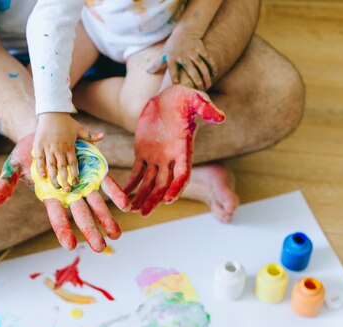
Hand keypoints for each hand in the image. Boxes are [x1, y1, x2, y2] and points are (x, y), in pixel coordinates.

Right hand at [0, 134, 129, 251]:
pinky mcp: (94, 170)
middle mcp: (69, 192)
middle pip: (81, 214)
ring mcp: (83, 182)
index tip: (69, 245)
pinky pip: (107, 183)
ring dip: (107, 219)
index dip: (63, 229)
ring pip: (96, 203)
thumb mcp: (14, 165)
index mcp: (51, 195)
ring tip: (116, 235)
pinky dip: (116, 194)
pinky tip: (126, 205)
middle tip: (100, 248)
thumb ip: (6, 184)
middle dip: (91, 231)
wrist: (46, 131)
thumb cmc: (28, 153)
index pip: (57, 215)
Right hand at [34, 113, 102, 191]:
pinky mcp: (39, 146)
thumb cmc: (66, 122)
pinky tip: (42, 177)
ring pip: (50, 165)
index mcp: (69, 146)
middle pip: (62, 167)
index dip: (74, 174)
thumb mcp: (80, 129)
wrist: (52, 112)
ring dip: (53, 177)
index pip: (73, 163)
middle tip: (67, 190)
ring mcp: (48, 148)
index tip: (76, 183)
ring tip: (56, 187)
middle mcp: (59, 148)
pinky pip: (39, 159)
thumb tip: (103, 136)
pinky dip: (40, 168)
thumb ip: (91, 136)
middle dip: (64, 179)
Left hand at [124, 86, 225, 215]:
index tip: (169, 200)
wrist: (167, 97)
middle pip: (164, 184)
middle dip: (154, 199)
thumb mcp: (196, 99)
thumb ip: (206, 108)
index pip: (183, 173)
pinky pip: (136, 173)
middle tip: (144, 213)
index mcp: (184, 149)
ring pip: (149, 183)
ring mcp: (157, 158)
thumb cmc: (184, 98)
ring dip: (142, 197)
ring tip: (131, 211)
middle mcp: (171, 158)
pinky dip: (130, 184)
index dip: (177, 187)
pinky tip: (122, 195)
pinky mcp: (143, 154)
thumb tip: (220, 117)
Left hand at [147, 35, 216, 90]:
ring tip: (207, 85)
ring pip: (201, 65)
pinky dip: (212, 66)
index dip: (174, 75)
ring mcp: (193, 52)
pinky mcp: (201, 49)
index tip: (177, 83)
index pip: (172, 68)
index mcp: (172, 58)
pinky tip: (214, 74)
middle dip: (195, 78)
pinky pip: (208, 58)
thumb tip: (147, 72)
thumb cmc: (172, 46)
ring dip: (205, 75)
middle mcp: (183, 56)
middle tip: (199, 87)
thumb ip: (156, 64)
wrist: (184, 31)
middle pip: (190, 68)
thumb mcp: (163, 54)